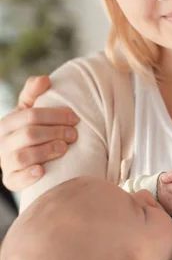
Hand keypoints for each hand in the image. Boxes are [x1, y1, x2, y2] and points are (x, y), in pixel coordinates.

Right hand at [0, 75, 78, 190]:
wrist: (24, 158)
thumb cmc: (31, 129)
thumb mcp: (29, 109)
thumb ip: (34, 92)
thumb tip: (44, 79)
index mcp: (8, 122)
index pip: (31, 115)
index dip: (56, 115)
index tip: (75, 118)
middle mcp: (2, 142)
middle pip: (30, 134)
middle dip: (55, 132)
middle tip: (74, 135)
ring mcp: (5, 162)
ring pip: (23, 156)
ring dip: (46, 151)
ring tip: (64, 148)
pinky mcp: (10, 180)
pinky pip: (16, 180)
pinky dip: (29, 176)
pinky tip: (43, 171)